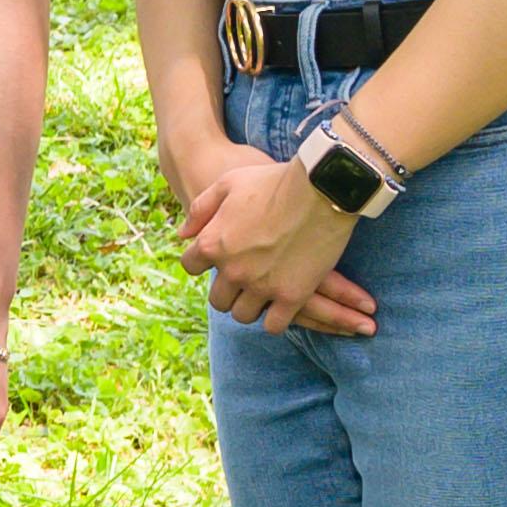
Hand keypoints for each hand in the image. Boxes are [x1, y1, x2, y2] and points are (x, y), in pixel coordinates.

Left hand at [183, 145, 378, 336]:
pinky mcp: (293, 296)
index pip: (190, 267)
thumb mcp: (229, 183)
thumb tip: (182, 235)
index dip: (201, 262)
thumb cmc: (275, 181)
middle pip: (217, 299)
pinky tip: (281, 306)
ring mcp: (262, 286)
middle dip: (227, 290)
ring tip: (261, 293)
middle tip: (243, 280)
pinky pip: (274, 325)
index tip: (216, 259)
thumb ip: (201, 209)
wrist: (324, 188)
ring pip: (243, 315)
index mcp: (213, 243)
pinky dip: (274, 319)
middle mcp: (233, 270)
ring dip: (250, 305)